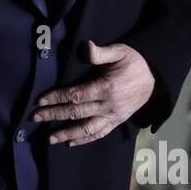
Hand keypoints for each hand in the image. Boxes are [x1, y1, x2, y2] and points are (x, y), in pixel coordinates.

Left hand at [29, 41, 154, 145]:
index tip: (40, 101)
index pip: (76, 95)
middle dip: (54, 115)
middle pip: (76, 113)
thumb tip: (86, 47)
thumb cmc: (134, 62)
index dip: (56, 98)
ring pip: (87, 129)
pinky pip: (99, 133)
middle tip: (35, 118)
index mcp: (107, 87)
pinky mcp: (117, 121)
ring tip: (49, 138)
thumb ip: (101, 53)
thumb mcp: (120, 52)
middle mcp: (109, 105)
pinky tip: (71, 142)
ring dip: (66, 133)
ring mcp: (113, 116)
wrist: (155, 77)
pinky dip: (84, 140)